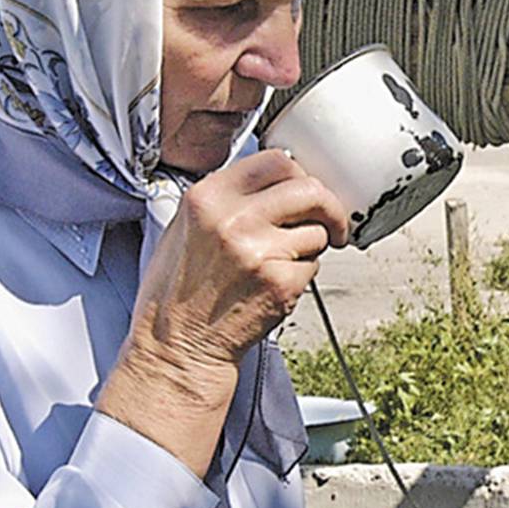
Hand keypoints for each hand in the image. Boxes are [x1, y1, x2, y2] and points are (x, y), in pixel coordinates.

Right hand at [96, 149, 347, 471]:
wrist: (178, 347)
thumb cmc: (177, 294)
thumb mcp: (183, 228)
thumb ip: (226, 199)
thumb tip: (275, 181)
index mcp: (207, 198)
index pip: (276, 160)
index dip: (300, 173)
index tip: (306, 188)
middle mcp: (234, 219)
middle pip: (309, 188)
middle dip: (328, 206)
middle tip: (330, 222)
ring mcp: (260, 251)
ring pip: (317, 230)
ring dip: (312, 245)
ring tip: (283, 262)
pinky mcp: (281, 283)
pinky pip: (313, 266)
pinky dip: (303, 275)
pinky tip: (274, 286)